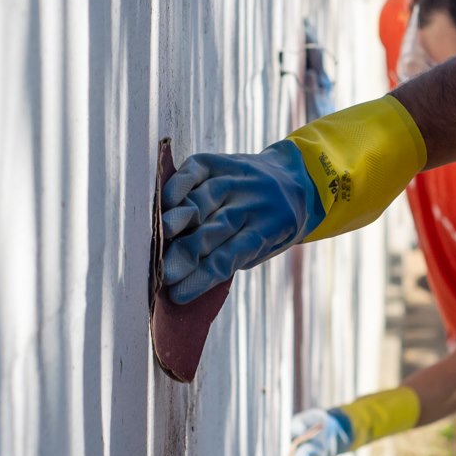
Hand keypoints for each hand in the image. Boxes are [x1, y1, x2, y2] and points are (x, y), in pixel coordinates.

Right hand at [160, 140, 322, 302]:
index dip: (203, 277)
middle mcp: (254, 202)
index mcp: (268, 229)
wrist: (293, 178)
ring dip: (182, 217)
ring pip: (207, 198)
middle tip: (163, 272)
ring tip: (162, 233)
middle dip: (188, 252)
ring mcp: (238, 179)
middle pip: (216, 229)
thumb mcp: (264, 247)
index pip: (230, 258)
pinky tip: (166, 200)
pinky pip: (198, 170)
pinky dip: (181, 183)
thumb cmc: (270, 224)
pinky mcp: (222, 161)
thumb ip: (231, 258)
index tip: (177, 295)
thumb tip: (185, 277)